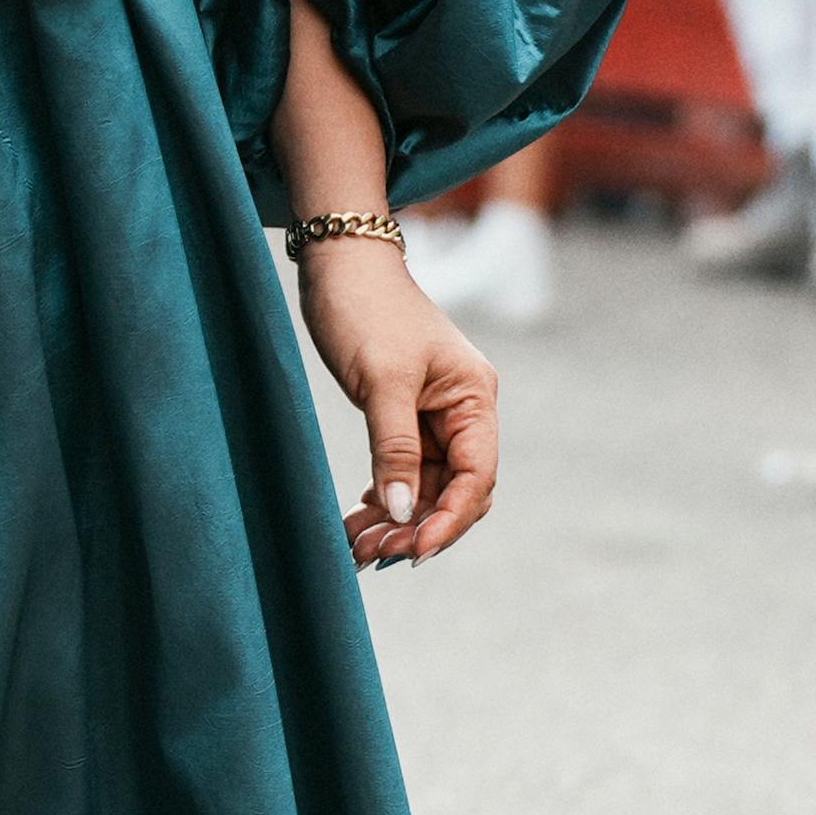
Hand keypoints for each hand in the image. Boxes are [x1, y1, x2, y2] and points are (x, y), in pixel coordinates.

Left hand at [298, 233, 501, 565]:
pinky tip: (357, 520)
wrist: (339, 260)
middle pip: (454, 491)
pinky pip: (403, 474)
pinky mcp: (403, 418)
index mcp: (474, 399)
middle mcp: (463, 412)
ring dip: (396, 520)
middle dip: (417, 526)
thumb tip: (404, 511)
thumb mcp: (381, 381)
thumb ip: (395, 448)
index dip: (448, 520)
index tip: (412, 550)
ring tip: (356, 546)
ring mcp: (433, 417)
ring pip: (425, 489)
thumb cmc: (366, 308)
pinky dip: (383, 499)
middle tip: (371, 554)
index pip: (476, 478)